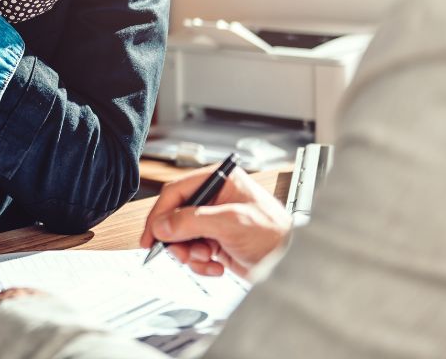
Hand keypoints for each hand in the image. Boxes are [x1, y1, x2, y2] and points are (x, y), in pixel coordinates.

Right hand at [140, 167, 291, 277]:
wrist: (293, 264)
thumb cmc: (277, 235)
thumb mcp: (232, 223)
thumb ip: (193, 221)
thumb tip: (163, 225)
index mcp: (220, 182)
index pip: (177, 192)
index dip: (160, 214)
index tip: (152, 235)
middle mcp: (215, 199)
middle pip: (175, 216)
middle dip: (177, 239)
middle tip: (181, 253)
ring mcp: (215, 221)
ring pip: (182, 237)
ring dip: (190, 253)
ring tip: (207, 258)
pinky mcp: (217, 241)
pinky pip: (194, 252)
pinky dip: (201, 263)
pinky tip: (217, 265)